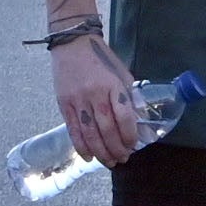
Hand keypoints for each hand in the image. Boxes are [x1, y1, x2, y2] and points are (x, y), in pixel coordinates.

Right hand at [50, 33, 146, 163]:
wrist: (73, 44)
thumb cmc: (102, 58)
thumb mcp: (122, 73)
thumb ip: (130, 97)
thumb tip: (141, 121)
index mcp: (113, 85)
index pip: (124, 116)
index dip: (130, 135)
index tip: (133, 145)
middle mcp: (95, 95)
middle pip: (107, 129)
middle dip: (116, 149)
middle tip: (123, 159)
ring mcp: (77, 101)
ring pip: (89, 134)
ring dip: (101, 152)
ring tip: (109, 162)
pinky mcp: (64, 105)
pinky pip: (73, 130)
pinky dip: (81, 146)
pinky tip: (89, 156)